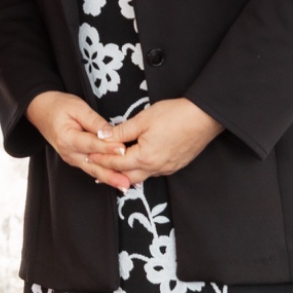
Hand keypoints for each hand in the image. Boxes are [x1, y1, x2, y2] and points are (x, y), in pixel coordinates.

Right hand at [26, 90, 130, 190]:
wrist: (41, 110)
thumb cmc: (59, 106)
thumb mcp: (78, 107)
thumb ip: (95, 122)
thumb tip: (111, 134)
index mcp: (66, 138)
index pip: (91, 144)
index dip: (108, 148)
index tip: (123, 151)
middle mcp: (68, 152)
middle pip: (92, 165)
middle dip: (111, 175)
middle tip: (127, 182)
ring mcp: (71, 158)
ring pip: (93, 170)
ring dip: (109, 179)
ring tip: (125, 185)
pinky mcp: (75, 159)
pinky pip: (91, 168)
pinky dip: (104, 175)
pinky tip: (116, 180)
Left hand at [98, 98, 224, 185]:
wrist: (204, 118)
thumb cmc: (176, 115)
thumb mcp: (143, 119)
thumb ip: (121, 130)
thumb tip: (103, 136)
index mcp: (145, 157)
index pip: (116, 163)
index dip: (100, 159)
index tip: (89, 155)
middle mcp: (156, 168)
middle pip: (126, 176)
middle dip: (110, 172)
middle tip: (96, 167)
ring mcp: (167, 169)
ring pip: (140, 176)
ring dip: (125, 173)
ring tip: (111, 167)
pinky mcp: (174, 166)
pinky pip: (152, 173)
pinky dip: (140, 170)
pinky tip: (135, 164)